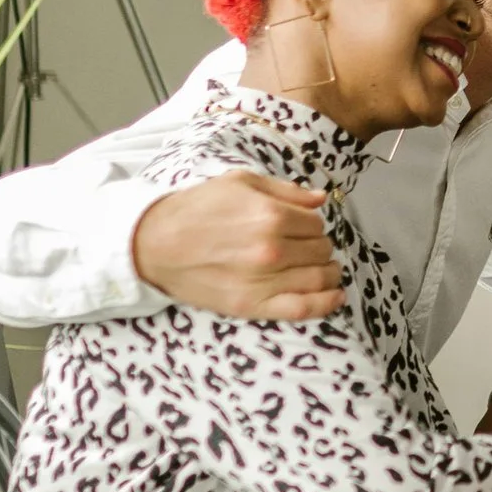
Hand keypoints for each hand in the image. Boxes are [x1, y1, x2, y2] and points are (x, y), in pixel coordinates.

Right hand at [131, 172, 343, 320]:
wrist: (155, 244)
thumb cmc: (196, 209)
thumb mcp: (240, 183)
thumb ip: (286, 191)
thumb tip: (321, 199)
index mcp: (270, 215)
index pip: (316, 224)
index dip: (312, 225)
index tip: (301, 227)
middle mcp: (271, 249)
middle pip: (320, 250)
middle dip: (318, 247)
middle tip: (305, 247)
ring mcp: (263, 281)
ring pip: (319, 278)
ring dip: (328, 272)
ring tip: (323, 269)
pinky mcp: (252, 306)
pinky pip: (303, 308)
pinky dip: (326, 304)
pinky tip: (336, 295)